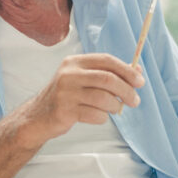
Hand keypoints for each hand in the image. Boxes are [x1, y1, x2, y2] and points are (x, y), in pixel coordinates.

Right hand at [22, 53, 143, 144]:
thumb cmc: (66, 97)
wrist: (38, 117)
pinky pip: (95, 114)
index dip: (126, 70)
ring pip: (103, 98)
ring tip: (115, 109)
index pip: (106, 60)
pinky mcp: (64, 111)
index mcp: (75, 62)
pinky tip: (97, 116)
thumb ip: (108, 74)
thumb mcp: (84, 80)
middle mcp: (69, 74)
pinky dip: (102, 117)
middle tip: (135, 101)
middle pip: (107, 79)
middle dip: (126, 90)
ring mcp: (65, 93)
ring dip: (115, 106)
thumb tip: (137, 70)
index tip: (140, 81)